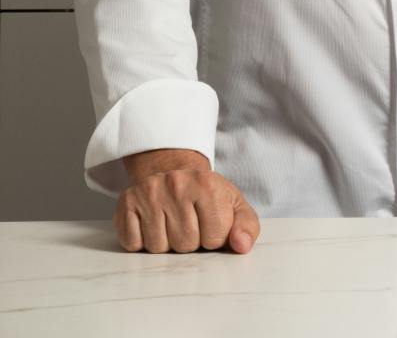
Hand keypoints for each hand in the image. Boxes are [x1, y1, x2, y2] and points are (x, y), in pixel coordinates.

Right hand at [115, 149, 259, 253]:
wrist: (175, 172)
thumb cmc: (207, 195)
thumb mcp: (234, 206)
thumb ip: (246, 227)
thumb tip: (242, 246)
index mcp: (208, 185)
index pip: (215, 238)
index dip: (214, 238)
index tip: (211, 223)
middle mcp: (177, 185)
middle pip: (185, 244)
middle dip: (190, 241)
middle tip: (190, 222)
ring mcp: (149, 193)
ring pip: (158, 247)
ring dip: (167, 243)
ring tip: (172, 223)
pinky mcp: (126, 202)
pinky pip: (133, 244)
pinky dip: (143, 241)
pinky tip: (153, 224)